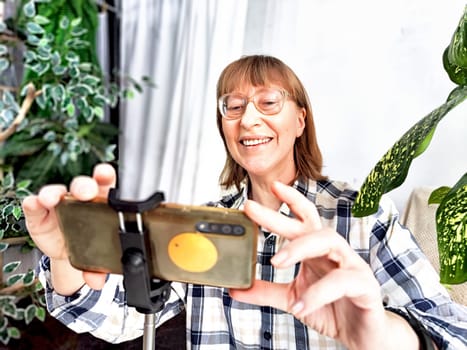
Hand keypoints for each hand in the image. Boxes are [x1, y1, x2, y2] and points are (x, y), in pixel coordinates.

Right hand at [22, 163, 115, 293]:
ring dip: (53, 193)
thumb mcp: (98, 255)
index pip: (107, 183)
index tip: (104, 174)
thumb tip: (96, 280)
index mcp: (103, 202)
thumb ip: (99, 267)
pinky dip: (33, 203)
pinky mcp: (40, 213)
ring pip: (56, 191)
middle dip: (83, 185)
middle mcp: (81, 199)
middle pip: (83, 185)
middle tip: (84, 192)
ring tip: (51, 199)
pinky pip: (34, 205)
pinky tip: (34, 203)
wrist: (70, 253)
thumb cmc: (91, 243)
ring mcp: (60, 204)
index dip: (105, 176)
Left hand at [229, 181, 414, 348]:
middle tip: (253, 210)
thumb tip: (236, 288)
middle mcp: (335, 252)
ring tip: (275, 262)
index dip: (292, 199)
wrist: (361, 334)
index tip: (272, 186)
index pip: (306, 217)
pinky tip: (301, 306)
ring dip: (300, 248)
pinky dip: (318, 293)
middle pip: (310, 225)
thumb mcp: (292, 298)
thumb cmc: (330, 308)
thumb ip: (266, 291)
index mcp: (318, 251)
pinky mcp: (364, 286)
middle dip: (281, 216)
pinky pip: (342, 282)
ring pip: (330, 241)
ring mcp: (352, 266)